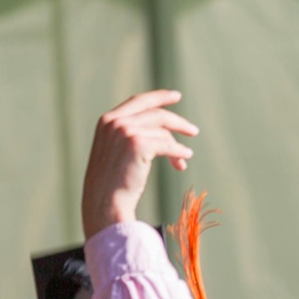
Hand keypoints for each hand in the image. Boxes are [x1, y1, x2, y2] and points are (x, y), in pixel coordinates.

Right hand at [80, 90, 198, 237]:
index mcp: (107, 121)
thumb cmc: (111, 184)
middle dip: (177, 121)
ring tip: (185, 157)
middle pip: (156, 114)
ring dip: (177, 146)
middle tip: (193, 131)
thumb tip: (165, 133)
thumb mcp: (116, 153)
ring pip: (163, 132)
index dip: (159, 97)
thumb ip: (131, 136)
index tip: (176, 96)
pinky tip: (185, 158)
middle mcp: (115, 122)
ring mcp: (125, 131)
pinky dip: (179, 152)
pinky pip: (167, 145)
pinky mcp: (138, 144)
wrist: (104, 202)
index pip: (138, 102)